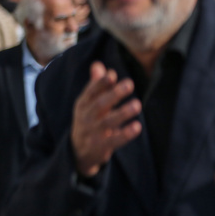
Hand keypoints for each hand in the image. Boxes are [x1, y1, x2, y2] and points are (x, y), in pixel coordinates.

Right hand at [71, 62, 142, 177]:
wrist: (77, 151)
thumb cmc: (88, 120)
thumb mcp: (88, 103)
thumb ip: (96, 85)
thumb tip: (99, 64)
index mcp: (83, 104)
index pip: (90, 92)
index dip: (100, 83)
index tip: (112, 75)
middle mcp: (86, 117)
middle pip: (99, 105)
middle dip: (114, 94)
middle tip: (130, 83)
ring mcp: (93, 132)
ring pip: (108, 122)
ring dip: (123, 113)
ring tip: (137, 104)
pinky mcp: (101, 146)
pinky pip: (114, 140)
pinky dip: (126, 134)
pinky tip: (137, 126)